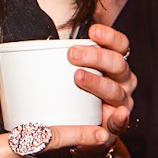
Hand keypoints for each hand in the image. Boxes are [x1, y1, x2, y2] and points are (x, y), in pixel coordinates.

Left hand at [68, 22, 134, 141]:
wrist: (82, 126)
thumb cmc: (76, 92)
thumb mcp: (72, 71)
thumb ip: (65, 57)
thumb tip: (34, 41)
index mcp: (115, 64)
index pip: (120, 45)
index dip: (109, 36)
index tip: (93, 31)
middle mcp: (123, 80)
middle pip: (117, 64)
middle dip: (96, 57)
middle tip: (72, 54)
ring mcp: (121, 102)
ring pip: (115, 90)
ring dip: (97, 83)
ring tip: (79, 77)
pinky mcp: (116, 125)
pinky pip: (121, 122)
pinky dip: (120, 118)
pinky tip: (117, 113)